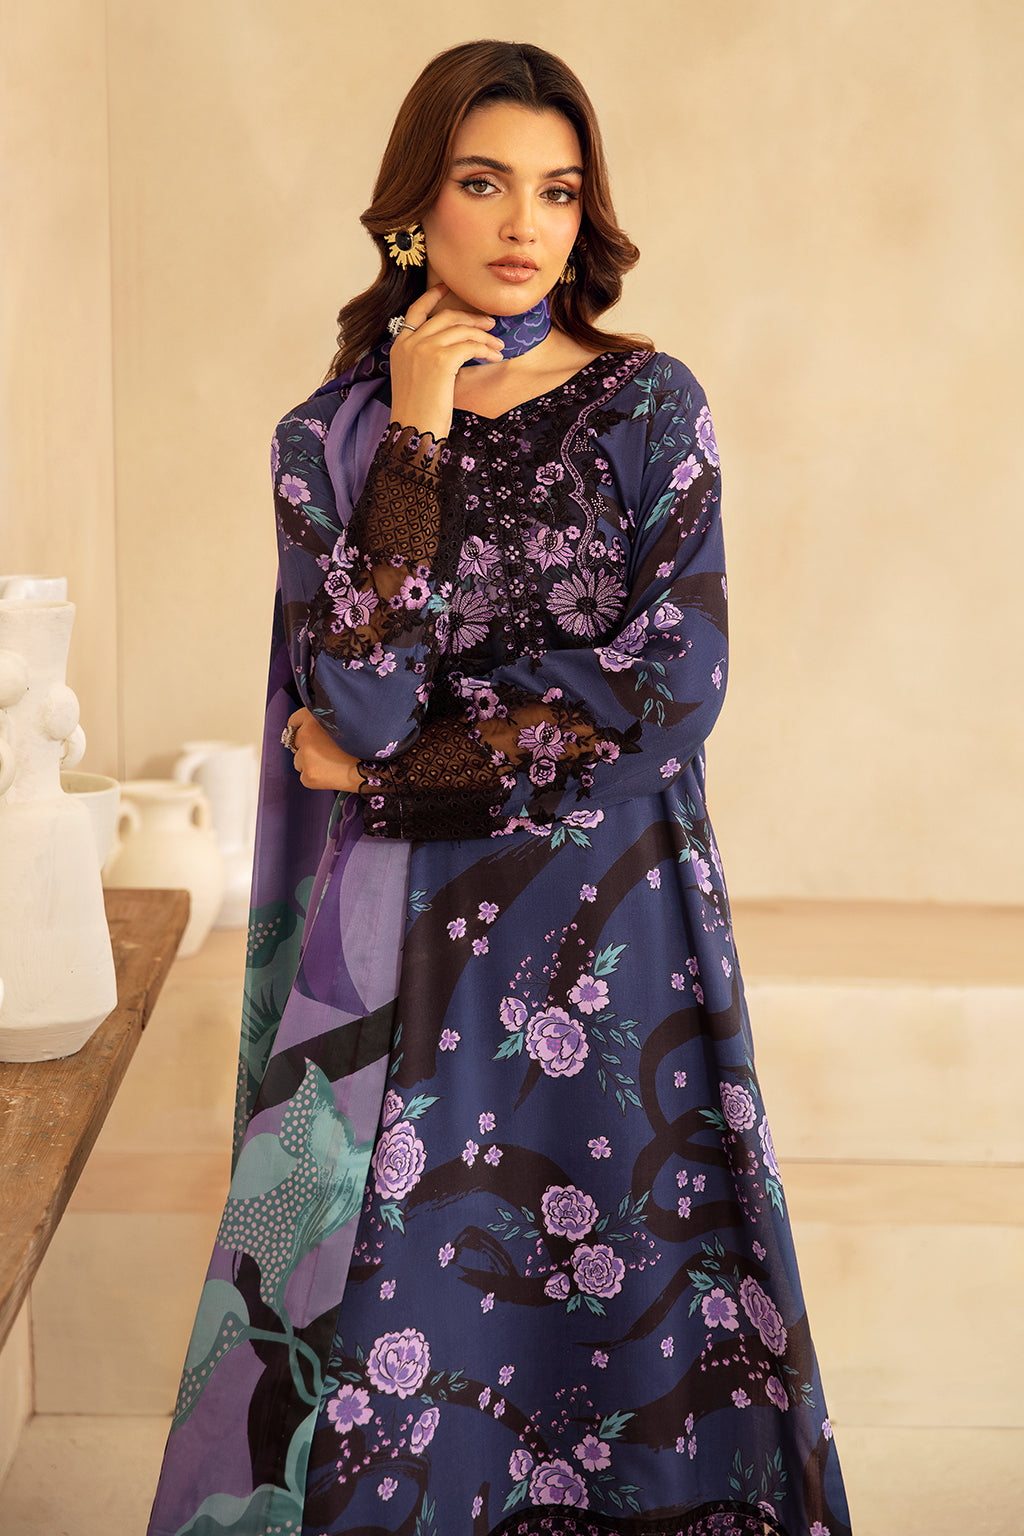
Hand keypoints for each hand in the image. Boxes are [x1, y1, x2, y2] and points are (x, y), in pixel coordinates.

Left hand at [287, 708, 361, 791]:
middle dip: (307, 746)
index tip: (312, 736)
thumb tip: (306, 726)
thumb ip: (323, 719)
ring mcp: (305, 756)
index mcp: (313, 716)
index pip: (294, 721)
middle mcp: (306, 734)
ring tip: (333, 762)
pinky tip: (332, 773)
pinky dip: (315, 776)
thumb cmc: (362, 745)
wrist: (374, 769)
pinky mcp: (308, 775)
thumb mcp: (343, 722)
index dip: (303, 728)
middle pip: (296, 741)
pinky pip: (305, 775)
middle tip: (328, 750)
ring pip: (299, 760)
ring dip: (310, 762)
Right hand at [389, 283, 503, 440]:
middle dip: (471, 318)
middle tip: (489, 324)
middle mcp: (409, 342)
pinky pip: (470, 345)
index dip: (432, 296)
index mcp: (399, 345)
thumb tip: (454, 346)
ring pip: (461, 330)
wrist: (413, 432)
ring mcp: (423, 349)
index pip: (416, 310)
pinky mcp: (441, 360)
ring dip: (483, 336)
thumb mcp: (415, 378)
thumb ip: (424, 357)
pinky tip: (495, 357)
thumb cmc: (418, 412)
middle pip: (445, 317)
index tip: (447, 287)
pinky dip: (485, 349)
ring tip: (497, 346)